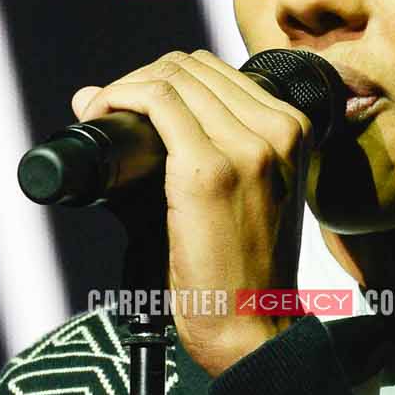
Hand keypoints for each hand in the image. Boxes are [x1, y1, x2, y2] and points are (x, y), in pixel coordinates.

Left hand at [71, 50, 314, 376]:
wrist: (255, 327)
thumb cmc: (240, 271)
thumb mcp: (245, 195)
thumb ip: (199, 143)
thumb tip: (106, 96)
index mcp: (293, 131)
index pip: (215, 71)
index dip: (161, 77)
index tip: (129, 104)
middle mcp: (278, 130)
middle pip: (190, 67)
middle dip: (139, 79)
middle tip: (107, 111)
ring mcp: (246, 148)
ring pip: (171, 76)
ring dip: (124, 87)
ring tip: (101, 116)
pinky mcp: (208, 170)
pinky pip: (157, 101)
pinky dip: (120, 98)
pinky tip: (101, 117)